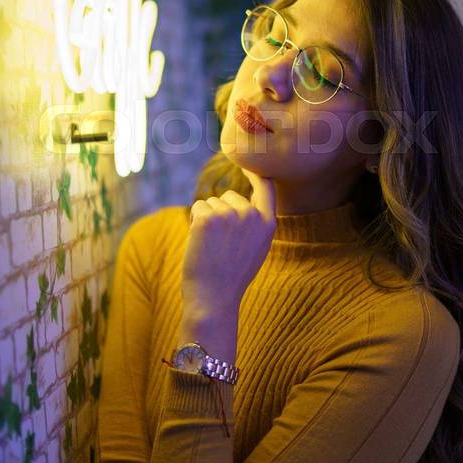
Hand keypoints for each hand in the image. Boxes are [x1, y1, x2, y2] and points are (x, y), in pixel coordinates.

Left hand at [181, 169, 276, 312]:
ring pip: (211, 202)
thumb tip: (240, 202)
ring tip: (212, 247)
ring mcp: (229, 215)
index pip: (266, 188)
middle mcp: (251, 215)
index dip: (255, 174)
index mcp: (267, 224)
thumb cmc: (231, 276)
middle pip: (229, 196)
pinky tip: (200, 243)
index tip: (247, 164)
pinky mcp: (207, 218)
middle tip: (220, 244)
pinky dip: (194, 222)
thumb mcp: (256, 249)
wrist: (214, 298)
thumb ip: (254, 223)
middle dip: (220, 212)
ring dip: (206, 219)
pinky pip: (197, 208)